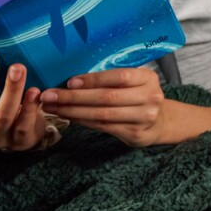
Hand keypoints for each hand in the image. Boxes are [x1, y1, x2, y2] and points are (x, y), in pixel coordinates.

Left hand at [40, 68, 166, 146]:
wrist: (161, 121)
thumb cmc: (139, 95)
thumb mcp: (135, 81)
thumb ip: (113, 79)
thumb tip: (74, 79)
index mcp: (148, 78)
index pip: (119, 77)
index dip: (93, 79)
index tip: (69, 82)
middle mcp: (150, 97)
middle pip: (107, 97)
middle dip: (74, 97)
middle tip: (50, 95)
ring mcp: (144, 117)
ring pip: (102, 114)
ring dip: (73, 111)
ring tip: (53, 107)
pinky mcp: (135, 134)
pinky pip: (103, 127)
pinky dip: (83, 121)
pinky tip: (69, 116)